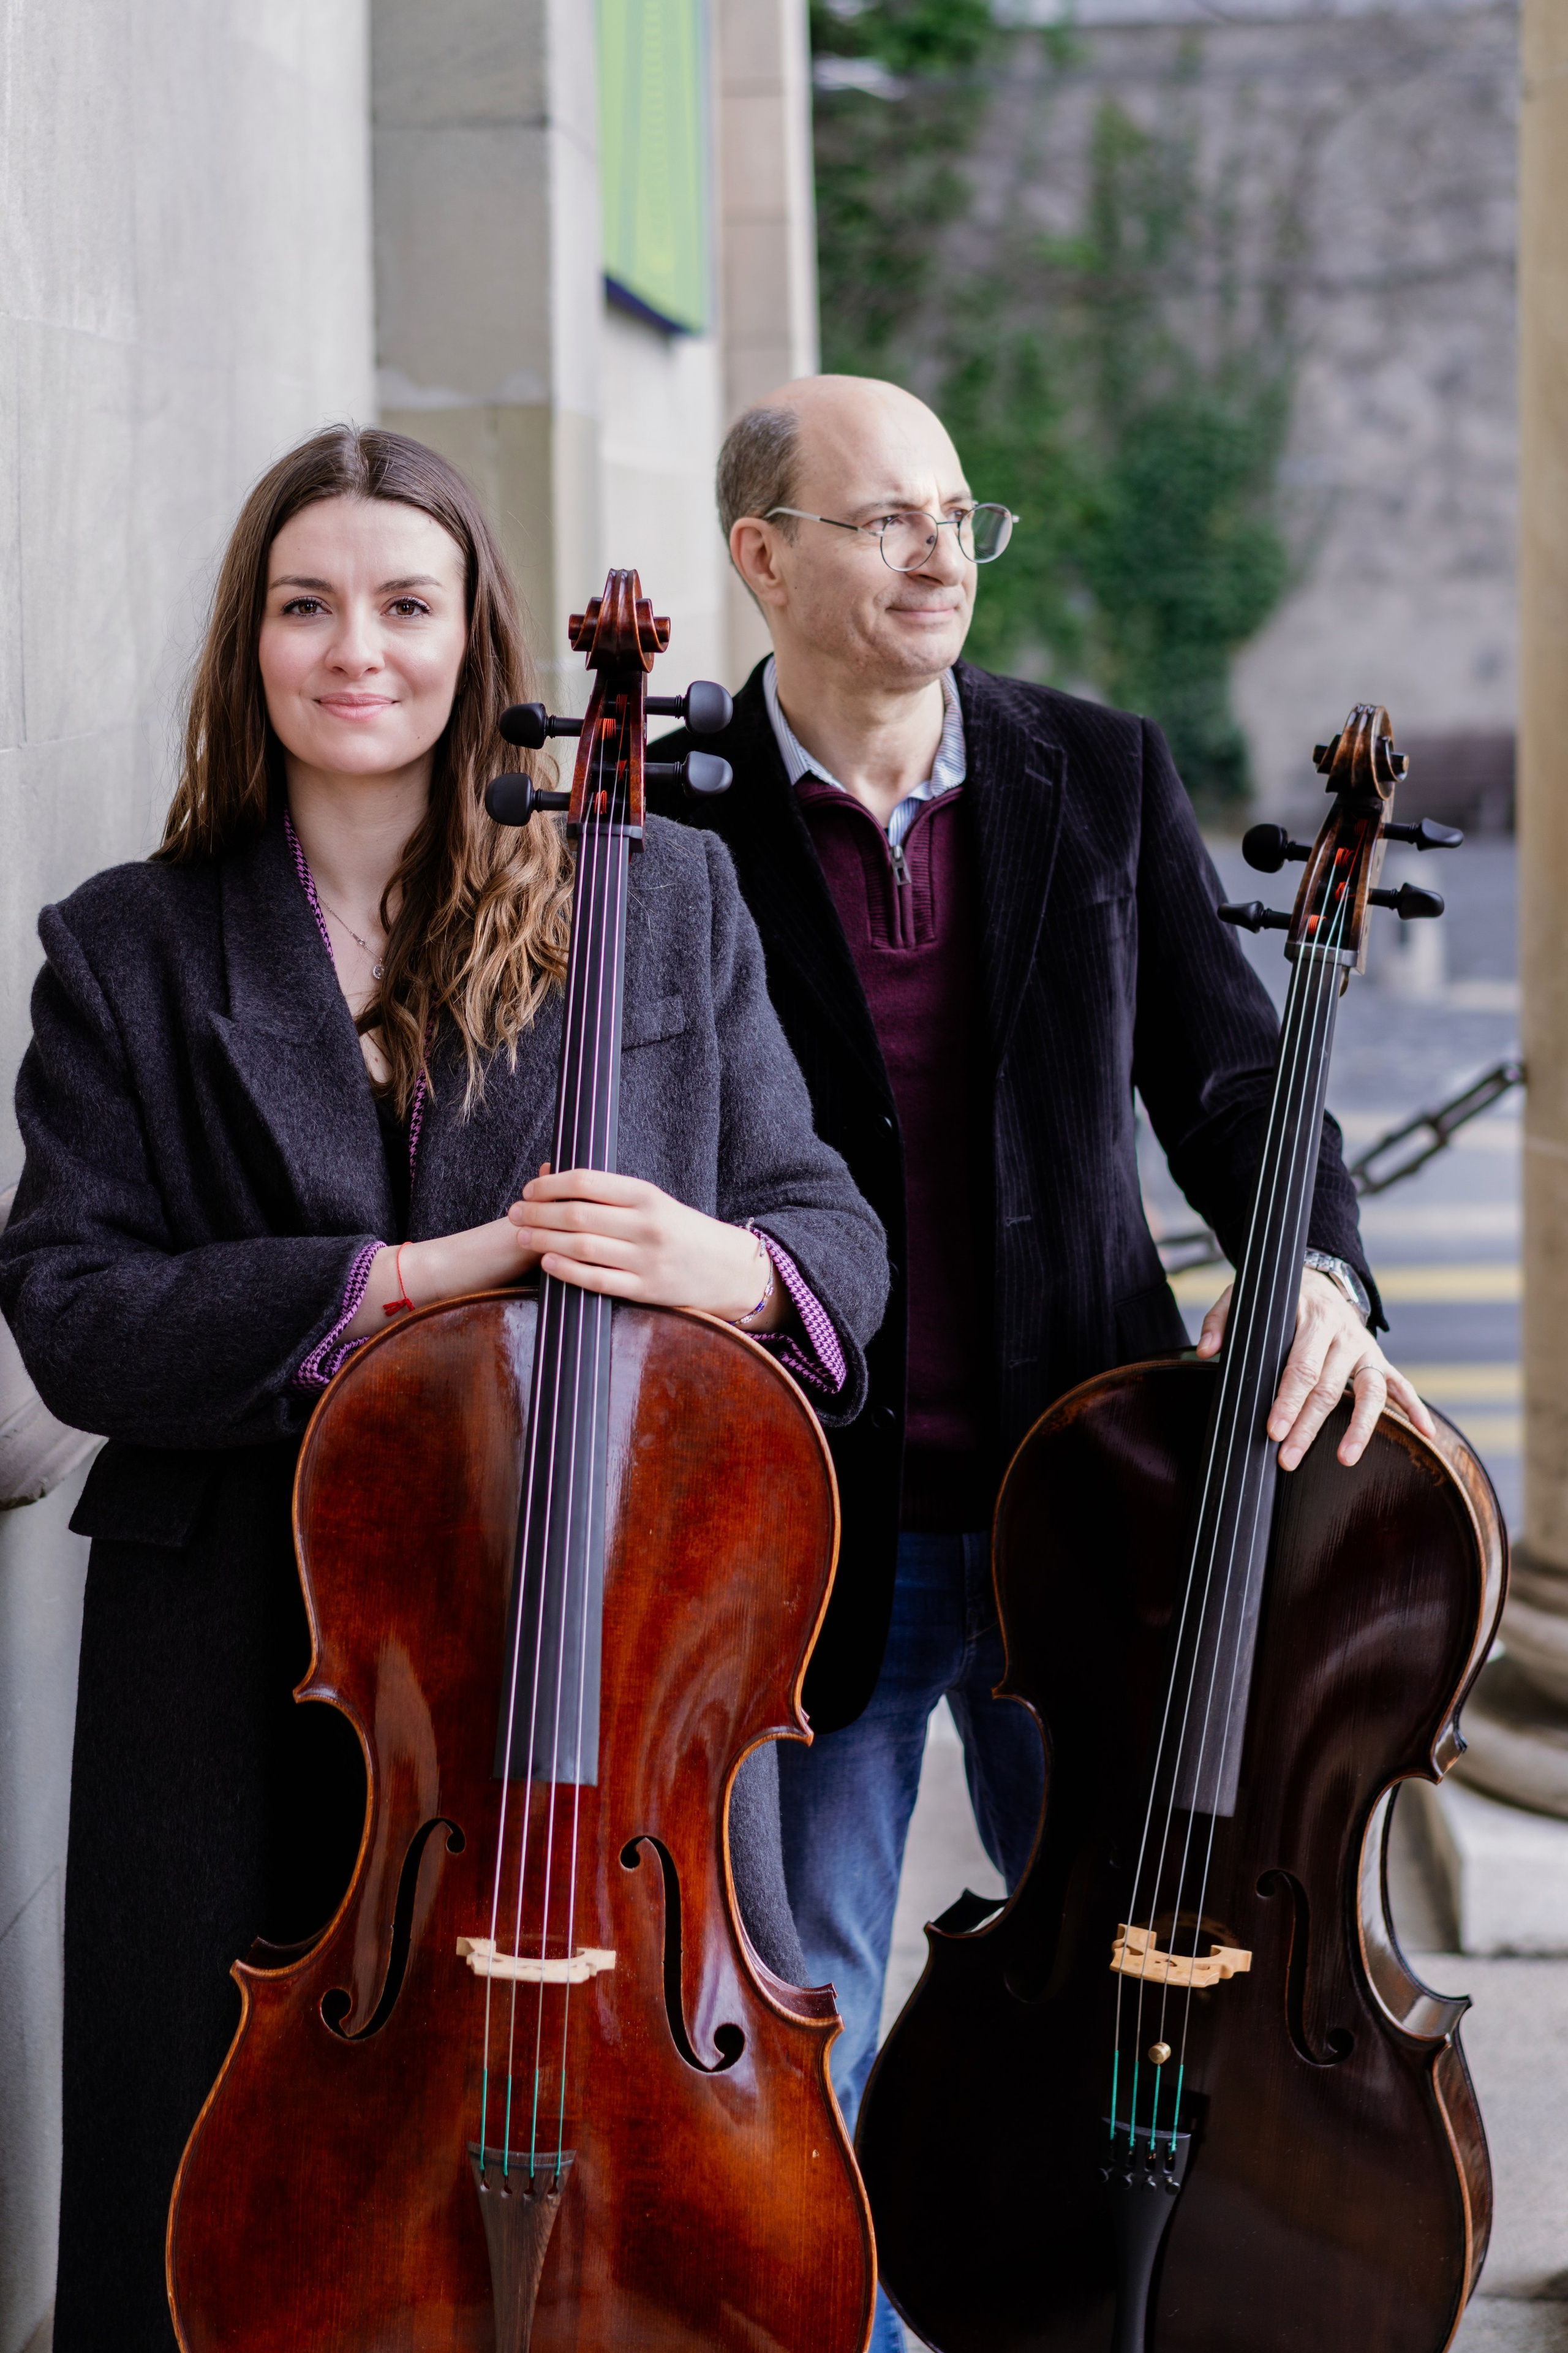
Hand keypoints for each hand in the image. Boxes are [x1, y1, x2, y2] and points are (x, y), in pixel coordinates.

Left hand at [508, 1168, 782, 1324]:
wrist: (728, 1269)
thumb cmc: (682, 1231)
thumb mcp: (653, 1202)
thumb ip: (610, 1194)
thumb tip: (554, 1174)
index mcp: (647, 1196)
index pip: (587, 1183)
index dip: (550, 1185)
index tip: (530, 1189)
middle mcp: (646, 1225)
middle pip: (577, 1215)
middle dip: (538, 1214)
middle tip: (515, 1213)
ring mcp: (646, 1260)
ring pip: (582, 1247)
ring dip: (544, 1241)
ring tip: (523, 1236)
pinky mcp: (645, 1290)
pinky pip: (597, 1280)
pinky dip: (567, 1271)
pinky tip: (547, 1263)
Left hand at [1197, 1268, 1436, 1470]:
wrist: (1318, 1276)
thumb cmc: (1278, 1298)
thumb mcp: (1245, 1297)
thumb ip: (1222, 1320)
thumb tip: (1207, 1350)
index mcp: (1311, 1318)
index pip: (1300, 1366)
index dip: (1288, 1400)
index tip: (1274, 1430)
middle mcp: (1342, 1334)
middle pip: (1328, 1387)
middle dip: (1308, 1425)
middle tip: (1289, 1457)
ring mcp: (1364, 1347)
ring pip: (1369, 1391)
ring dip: (1359, 1428)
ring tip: (1345, 1459)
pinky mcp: (1377, 1358)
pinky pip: (1401, 1385)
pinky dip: (1416, 1407)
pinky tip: (1426, 1433)